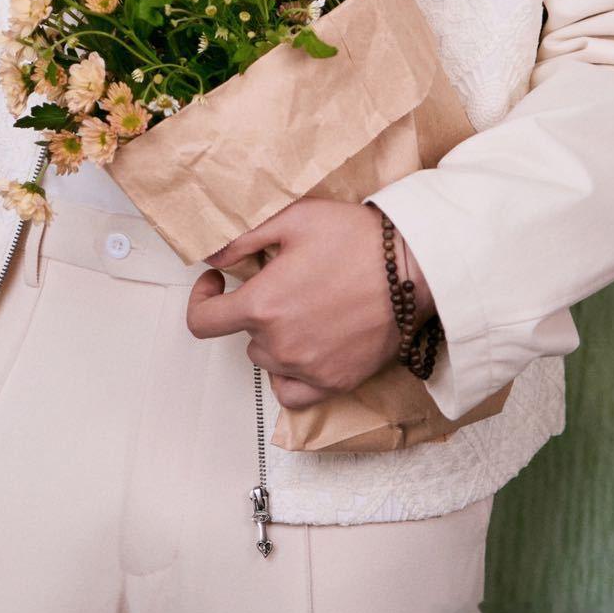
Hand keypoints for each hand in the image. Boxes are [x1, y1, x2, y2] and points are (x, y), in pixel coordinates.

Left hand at [184, 198, 436, 408]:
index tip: (216, 283)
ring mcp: (309, 368)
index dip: (202, 299)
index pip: (203, 321)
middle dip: (253, 310)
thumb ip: (241, 240)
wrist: (412, 268)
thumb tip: (210, 256)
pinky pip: (293, 392)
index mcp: (262, 304)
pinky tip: (300, 352)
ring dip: (272, 339)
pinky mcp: (336, 382)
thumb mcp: (292, 220)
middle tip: (280, 284)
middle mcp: (280, 344)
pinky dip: (289, 375)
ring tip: (299, 310)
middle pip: (243, 336)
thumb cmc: (355, 239)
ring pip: (267, 361)